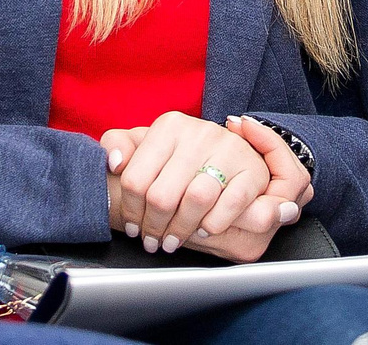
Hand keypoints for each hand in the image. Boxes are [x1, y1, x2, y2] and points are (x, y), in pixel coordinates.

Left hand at [104, 113, 308, 262]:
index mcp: (169, 126)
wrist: (228, 150)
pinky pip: (231, 204)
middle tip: (153, 241)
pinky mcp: (252, 169)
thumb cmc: (180, 153)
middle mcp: (199, 133)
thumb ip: (118, 144)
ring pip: (195, 201)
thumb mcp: (145, 143)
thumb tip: (114, 161)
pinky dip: (213, 223)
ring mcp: (228, 149)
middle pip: (162, 196)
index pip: (135, 179)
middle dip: (154, 227)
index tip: (133, 227)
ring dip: (181, 230)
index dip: (131, 212)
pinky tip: (202, 229)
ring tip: (173, 240)